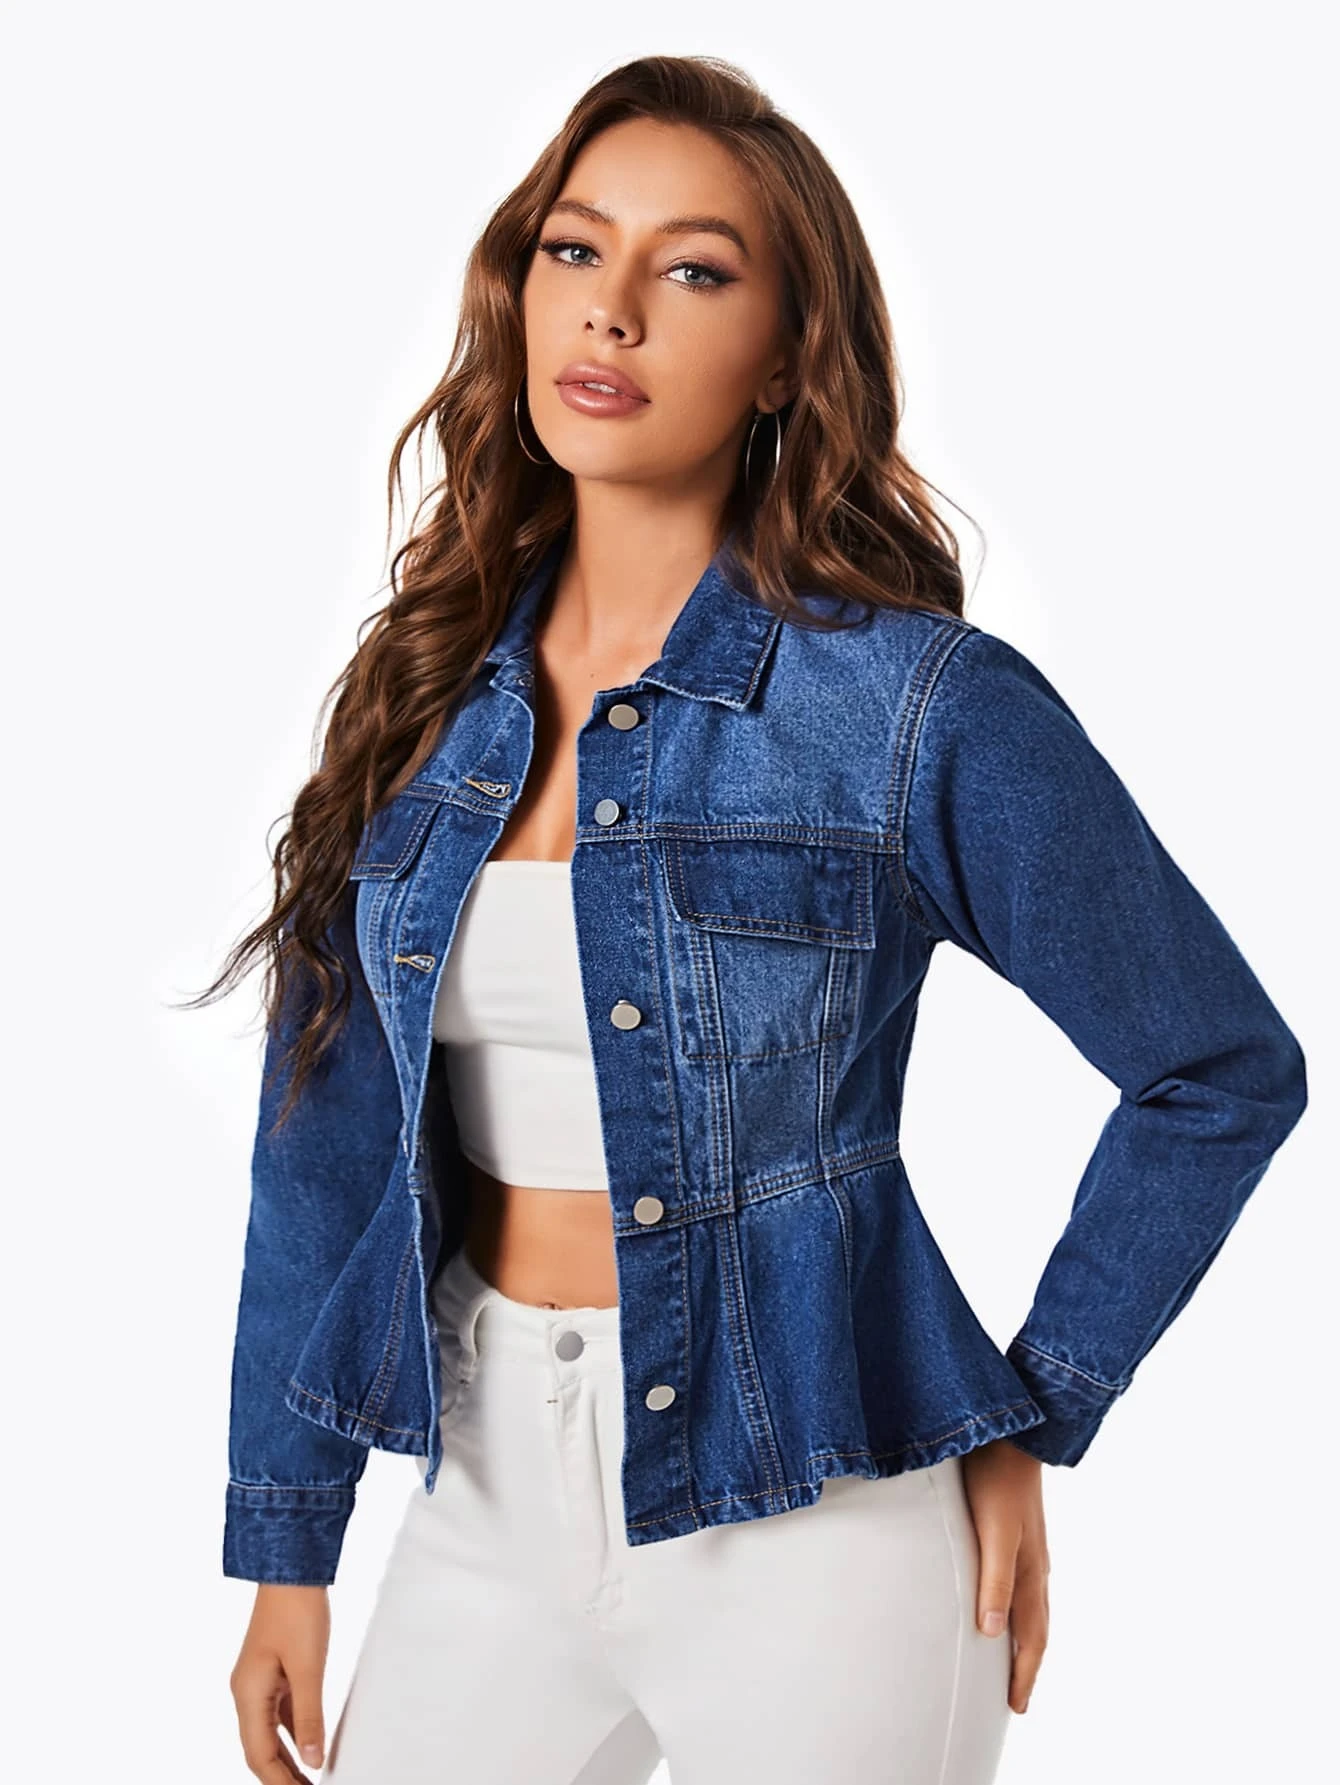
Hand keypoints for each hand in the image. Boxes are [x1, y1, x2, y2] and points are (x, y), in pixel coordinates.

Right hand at [230, 1583, 330, 1780]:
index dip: (279, 1782)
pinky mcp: (272, 1671)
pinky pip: (279, 1714)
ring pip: (269, 1733)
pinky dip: (293, 1733)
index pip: (258, 1755)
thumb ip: (310, 1716)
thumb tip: (313, 1761)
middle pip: (260, 1749)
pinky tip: (309, 1747)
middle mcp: (247, 1692)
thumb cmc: (298, 1612)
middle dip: (281, 1776)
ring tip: (309, 1781)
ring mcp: (258, 1682)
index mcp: (248, 1694)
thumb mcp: (309, 1667)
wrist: (291, 1568)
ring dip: (287, 1759)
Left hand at [959, 1437, 1049, 1713]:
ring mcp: (1028, 1548)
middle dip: (1028, 1665)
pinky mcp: (1017, 1530)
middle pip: (1036, 1628)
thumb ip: (994, 1579)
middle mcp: (1034, 1565)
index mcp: (1030, 1572)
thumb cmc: (997, 1478)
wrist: (1009, 1431)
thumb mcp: (995, 1531)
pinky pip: (1023, 1585)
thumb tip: (993, 1634)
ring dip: (1026, 1639)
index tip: (1016, 1706)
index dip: (1024, 1673)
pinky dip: (1019, 1609)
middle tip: (1017, 1699)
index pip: (1032, 1637)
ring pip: (1031, 1607)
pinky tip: (1005, 1604)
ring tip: (1014, 1661)